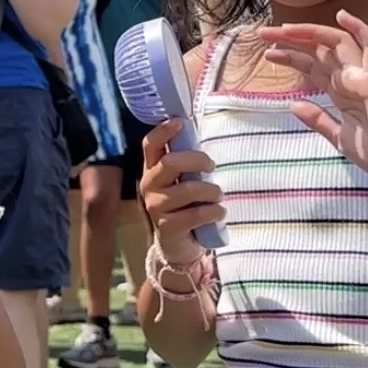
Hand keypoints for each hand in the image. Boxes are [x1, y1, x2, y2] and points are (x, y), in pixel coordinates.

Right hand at [138, 119, 223, 260]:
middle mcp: (149, 185)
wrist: (178, 245)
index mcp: (152, 169)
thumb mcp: (183, 180)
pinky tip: (219, 212)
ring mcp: (155, 206)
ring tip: (218, 195)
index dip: (162, 132)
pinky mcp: (167, 226)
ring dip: (211, 190)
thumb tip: (199, 133)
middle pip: (170, 163)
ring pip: (188, 189)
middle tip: (211, 166)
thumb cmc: (185, 205)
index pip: (150, 145)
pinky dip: (214, 211)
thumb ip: (187, 162)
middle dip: (197, 160)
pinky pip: (196, 214)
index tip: (179, 122)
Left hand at [259, 10, 367, 185]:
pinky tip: (342, 16)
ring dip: (309, 33)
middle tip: (263, 34)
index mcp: (344, 93)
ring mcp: (366, 77)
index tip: (268, 53)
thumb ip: (319, 120)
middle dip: (291, 41)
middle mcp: (352, 80)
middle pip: (319, 51)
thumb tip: (294, 105)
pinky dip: (358, 29)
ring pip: (336, 44)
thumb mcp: (341, 138)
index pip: (314, 67)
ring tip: (283, 28)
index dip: (291, 57)